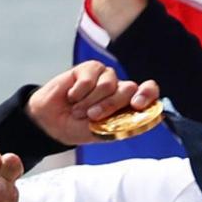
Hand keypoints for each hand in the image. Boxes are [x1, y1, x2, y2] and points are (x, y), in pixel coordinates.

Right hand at [27, 59, 159, 149]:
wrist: (52, 122)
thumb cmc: (79, 128)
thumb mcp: (102, 133)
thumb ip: (121, 125)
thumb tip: (140, 117)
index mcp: (128, 105)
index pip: (149, 91)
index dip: (147, 94)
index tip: (137, 104)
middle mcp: (120, 89)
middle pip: (129, 89)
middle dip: (110, 105)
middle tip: (92, 116)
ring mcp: (106, 77)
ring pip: (109, 83)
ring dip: (90, 101)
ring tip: (78, 110)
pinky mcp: (90, 68)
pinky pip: (90, 77)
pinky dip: (78, 92)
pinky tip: (72, 96)